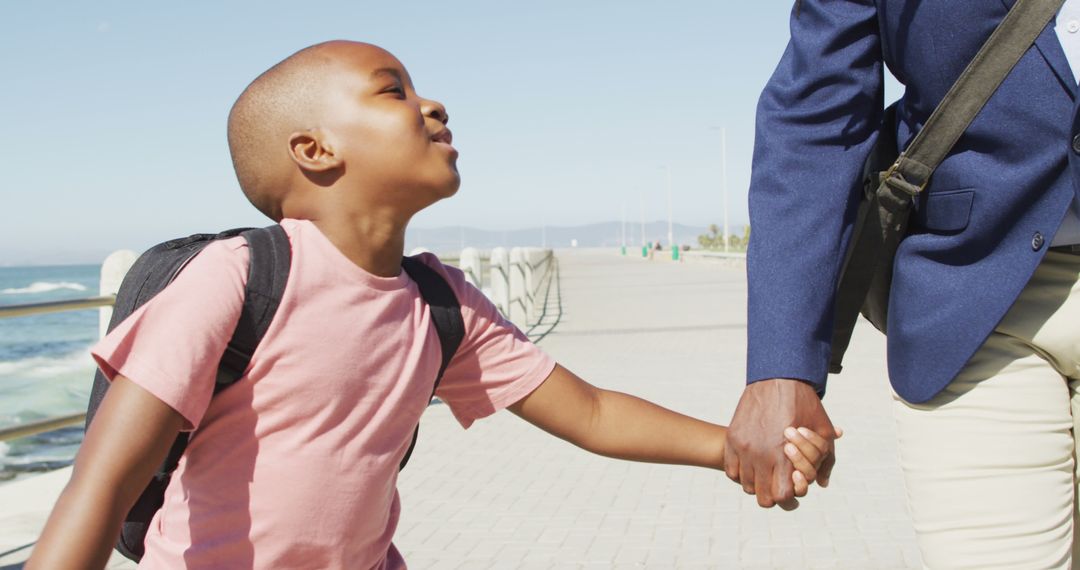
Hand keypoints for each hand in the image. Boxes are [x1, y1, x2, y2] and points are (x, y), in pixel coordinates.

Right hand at [724, 378, 837, 509]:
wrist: (778, 378)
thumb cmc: (804, 405)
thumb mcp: (823, 430)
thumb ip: (825, 459)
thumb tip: (822, 483)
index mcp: (785, 455)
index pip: (782, 496)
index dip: (787, 497)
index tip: (790, 486)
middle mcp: (762, 454)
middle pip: (763, 497)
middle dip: (771, 494)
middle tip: (776, 483)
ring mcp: (744, 447)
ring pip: (745, 484)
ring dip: (756, 483)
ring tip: (764, 472)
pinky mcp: (733, 438)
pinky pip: (731, 470)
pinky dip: (740, 472)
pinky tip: (751, 463)